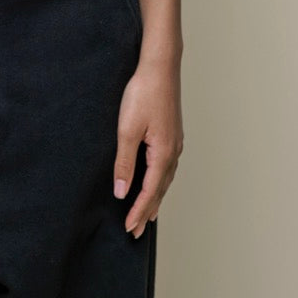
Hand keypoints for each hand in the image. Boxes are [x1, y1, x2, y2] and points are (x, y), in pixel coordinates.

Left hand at [112, 56, 183, 236]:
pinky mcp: (172, 133)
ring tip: (147, 213)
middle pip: (160, 189)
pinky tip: (155, 179)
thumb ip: (124, 162)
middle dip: (147, 210)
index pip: (149, 191)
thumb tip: (122, 191)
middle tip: (136, 231)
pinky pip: (166, 166)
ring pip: (165, 179)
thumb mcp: (127, 129)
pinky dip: (159, 181)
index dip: (138, 211)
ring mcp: (175, 142)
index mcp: (163, 154)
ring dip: (155, 198)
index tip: (128, 228)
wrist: (160, 66)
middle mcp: (173, 151)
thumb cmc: (143, 93)